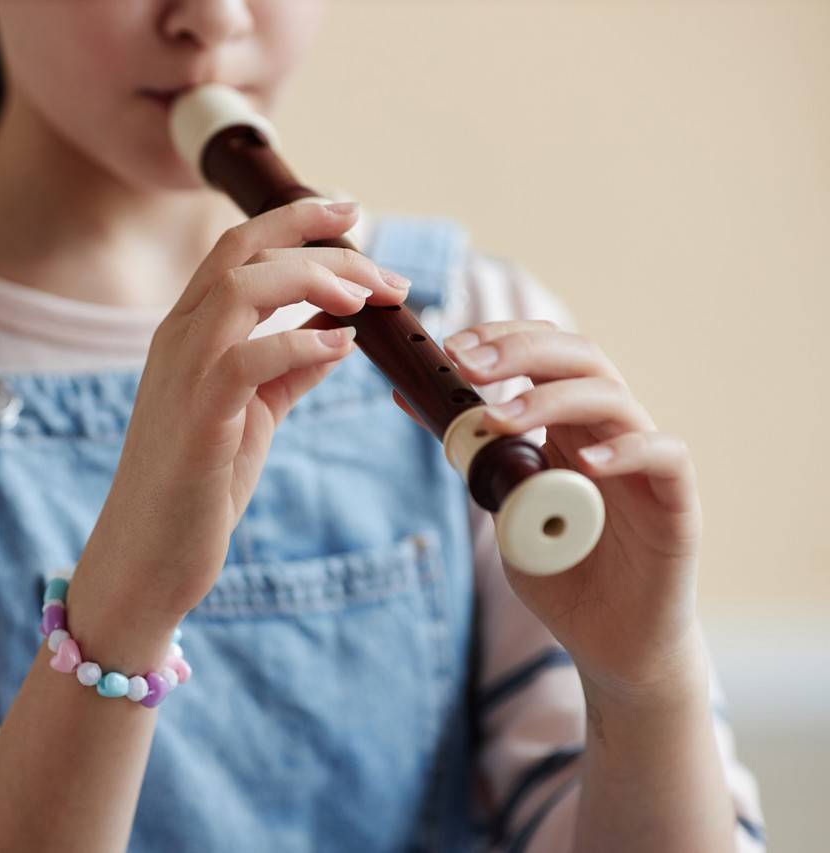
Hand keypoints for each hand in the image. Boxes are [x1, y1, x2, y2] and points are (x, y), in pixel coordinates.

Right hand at [87, 200, 408, 621]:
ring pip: (242, 288)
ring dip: (314, 280)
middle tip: (381, 260)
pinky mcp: (199, 420)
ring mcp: (183, 376)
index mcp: (189, 333)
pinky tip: (341, 346)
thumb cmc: (198, 485)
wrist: (148, 556)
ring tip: (366, 298)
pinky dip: (300, 342)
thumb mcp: (253, 413)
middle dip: (317, 238)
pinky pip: (247, 358)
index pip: (238, 248)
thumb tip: (339, 334)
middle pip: (243, 250)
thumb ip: (290, 369)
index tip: (351, 213)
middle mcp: (179, 340)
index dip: (296, 219)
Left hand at [393, 319, 705, 702]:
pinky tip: (585, 463)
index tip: (452, 345)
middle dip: (521, 352)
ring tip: (501, 418)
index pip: (546, 354)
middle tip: (467, 362)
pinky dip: (627, 450)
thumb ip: (473, 456)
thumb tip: (411, 397)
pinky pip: (665, 456)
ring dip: (552, 400)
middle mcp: (609, 432)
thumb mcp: (501, 504)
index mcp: (569, 426)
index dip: (503, 337)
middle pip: (580, 359)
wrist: (611, 644)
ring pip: (614, 399)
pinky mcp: (677, 503)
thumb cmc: (562, 570)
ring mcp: (646, 465)